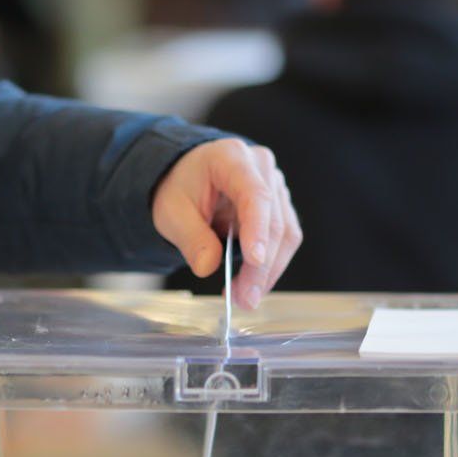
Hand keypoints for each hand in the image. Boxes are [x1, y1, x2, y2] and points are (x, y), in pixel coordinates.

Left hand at [153, 139, 301, 309]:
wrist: (188, 178)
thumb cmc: (181, 188)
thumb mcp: (171, 213)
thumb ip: (190, 238)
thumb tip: (208, 266)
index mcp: (231, 158)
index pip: (254, 194)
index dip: (258, 228)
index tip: (255, 260)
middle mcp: (261, 167)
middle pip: (274, 221)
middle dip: (261, 266)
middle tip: (244, 298)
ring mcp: (275, 186)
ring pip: (285, 234)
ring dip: (268, 271)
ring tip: (244, 298)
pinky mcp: (280, 206)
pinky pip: (283, 240)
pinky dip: (269, 266)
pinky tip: (251, 285)